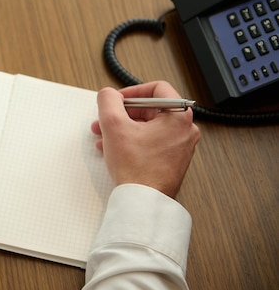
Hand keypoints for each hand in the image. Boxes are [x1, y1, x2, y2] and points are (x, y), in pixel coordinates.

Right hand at [91, 81, 199, 197]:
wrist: (143, 201)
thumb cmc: (136, 168)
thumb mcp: (114, 125)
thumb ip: (108, 101)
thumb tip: (109, 94)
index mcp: (179, 117)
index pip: (157, 89)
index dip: (133, 91)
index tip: (118, 99)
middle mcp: (185, 130)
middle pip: (150, 109)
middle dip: (122, 114)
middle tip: (105, 120)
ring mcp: (180, 146)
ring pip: (148, 127)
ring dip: (124, 128)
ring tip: (104, 136)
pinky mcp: (172, 160)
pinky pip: (150, 142)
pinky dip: (132, 141)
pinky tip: (114, 149)